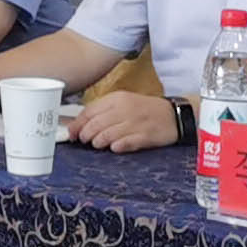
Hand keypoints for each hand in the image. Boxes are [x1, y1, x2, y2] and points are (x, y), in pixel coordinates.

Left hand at [70, 88, 184, 152]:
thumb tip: (80, 124)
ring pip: (107, 135)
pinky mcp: (144, 136)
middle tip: (85, 141)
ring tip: (99, 145)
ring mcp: (135, 123)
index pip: (89, 111)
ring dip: (98, 143)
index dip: (77, 124)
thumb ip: (103, 111)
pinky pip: (124, 144)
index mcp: (117, 99)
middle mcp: (125, 109)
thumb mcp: (124, 102)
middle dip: (85, 135)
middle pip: (95, 125)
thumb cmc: (145, 110)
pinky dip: (115, 147)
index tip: (71, 133)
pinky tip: (114, 148)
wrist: (174, 115)